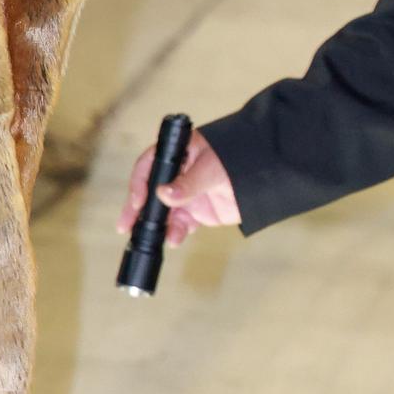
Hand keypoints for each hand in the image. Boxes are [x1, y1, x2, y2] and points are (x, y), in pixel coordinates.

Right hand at [118, 127, 238, 246]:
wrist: (268, 179)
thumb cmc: (239, 160)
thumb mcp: (211, 169)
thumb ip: (188, 183)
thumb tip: (163, 194)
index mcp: (179, 154)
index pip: (150, 166)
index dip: (140, 183)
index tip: (137, 200)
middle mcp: (179, 173)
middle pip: (151, 191)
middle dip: (138, 209)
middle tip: (125, 224)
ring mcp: (188, 193)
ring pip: (164, 211)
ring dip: (158, 225)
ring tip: (153, 238)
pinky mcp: (197, 212)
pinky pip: (181, 224)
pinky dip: (175, 233)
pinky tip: (173, 239)